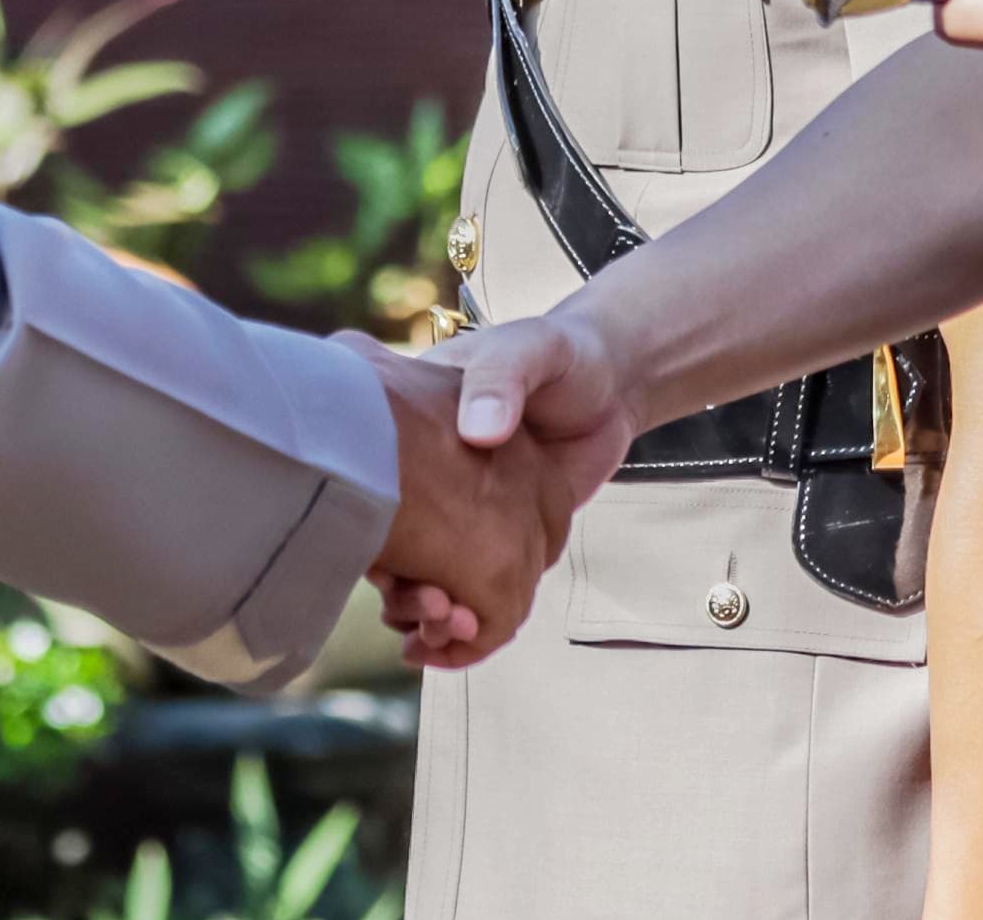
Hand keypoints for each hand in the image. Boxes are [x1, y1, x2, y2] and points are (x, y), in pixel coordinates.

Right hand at [334, 335, 582, 668]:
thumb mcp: (526, 351)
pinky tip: (468, 631)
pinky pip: (471, 586)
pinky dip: (467, 615)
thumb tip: (479, 432)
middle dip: (401, 589)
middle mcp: (428, 477)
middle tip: (428, 608)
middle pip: (391, 543)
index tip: (386, 563)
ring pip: (425, 574)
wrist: (609, 380)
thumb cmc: (558, 355)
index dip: (372, 527)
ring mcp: (463, 512)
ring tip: (450, 627)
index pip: (373, 484)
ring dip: (427, 612)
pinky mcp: (498, 538)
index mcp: (415, 427)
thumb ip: (501, 380)